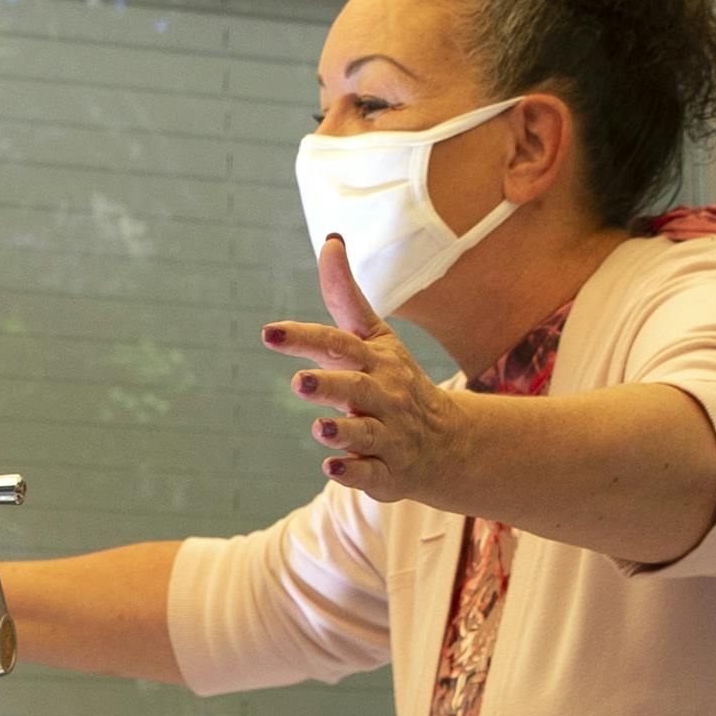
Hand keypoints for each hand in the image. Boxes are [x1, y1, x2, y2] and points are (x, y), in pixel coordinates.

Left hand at [266, 235, 478, 505]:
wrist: (447, 442)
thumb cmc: (396, 382)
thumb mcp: (376, 338)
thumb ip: (345, 297)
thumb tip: (330, 241)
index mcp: (377, 361)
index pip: (340, 343)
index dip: (304, 338)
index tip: (268, 333)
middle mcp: (385, 396)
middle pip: (356, 388)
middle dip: (330, 385)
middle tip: (299, 382)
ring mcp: (389, 435)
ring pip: (366, 433)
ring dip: (343, 430)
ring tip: (320, 428)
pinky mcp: (389, 472)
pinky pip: (372, 474)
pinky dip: (354, 472)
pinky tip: (333, 467)